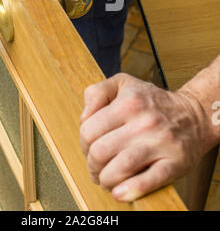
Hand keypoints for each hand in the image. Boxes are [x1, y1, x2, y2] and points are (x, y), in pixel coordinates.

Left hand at [80, 73, 213, 201]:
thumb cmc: (152, 101)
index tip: (89, 148)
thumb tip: (84, 117)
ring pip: (120, 167)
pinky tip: (120, 192)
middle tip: (96, 167)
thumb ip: (97, 93)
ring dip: (106, 179)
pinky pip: (149, 180)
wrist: (193, 114)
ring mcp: (161, 142)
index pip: (89, 130)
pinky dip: (130, 190)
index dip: (83, 144)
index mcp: (129, 101)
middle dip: (92, 165)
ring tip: (106, 179)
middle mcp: (144, 121)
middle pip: (100, 151)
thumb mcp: (123, 83)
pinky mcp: (175, 162)